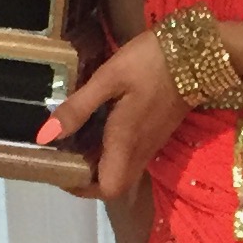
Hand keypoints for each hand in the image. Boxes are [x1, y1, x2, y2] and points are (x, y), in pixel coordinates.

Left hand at [37, 30, 187, 201]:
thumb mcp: (109, 78)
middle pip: (113, 185)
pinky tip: (96, 127)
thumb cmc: (150, 63)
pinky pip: (130, 156)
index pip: (106, 189)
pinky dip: (110, 152)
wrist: (197, 54)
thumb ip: (78, 108)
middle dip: (85, 178)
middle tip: (63, 153)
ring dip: (97, 165)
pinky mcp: (156, 134)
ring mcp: (151, 144)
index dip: (81, 187)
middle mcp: (140, 151)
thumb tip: (45, 136)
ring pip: (121, 171)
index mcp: (125, 142)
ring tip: (74, 139)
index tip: (59, 168)